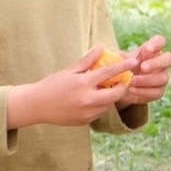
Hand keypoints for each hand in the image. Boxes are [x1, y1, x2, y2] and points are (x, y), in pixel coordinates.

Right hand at [11, 51, 131, 128]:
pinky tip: (96, 98)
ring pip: (109, 105)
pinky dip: (102, 105)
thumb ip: (87, 61)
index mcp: (82, 83)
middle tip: (124, 80)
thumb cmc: (52, 85)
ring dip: (112, 96)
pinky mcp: (84, 122)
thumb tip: (101, 48)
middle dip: (122, 86)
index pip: (108, 73)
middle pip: (115, 94)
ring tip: (108, 88)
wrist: (36, 106)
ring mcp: (86, 113)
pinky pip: (100, 112)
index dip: (123, 67)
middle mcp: (86, 100)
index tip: (134, 61)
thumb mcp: (69, 70)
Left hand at [117, 35, 170, 106]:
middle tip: (143, 67)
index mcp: (152, 50)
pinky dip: (143, 92)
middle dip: (156, 63)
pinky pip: (156, 92)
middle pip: (169, 59)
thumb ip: (116, 57)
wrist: (119, 85)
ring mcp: (162, 77)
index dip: (157, 44)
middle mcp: (160, 63)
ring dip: (146, 80)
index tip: (147, 49)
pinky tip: (131, 91)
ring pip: (163, 78)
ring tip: (131, 81)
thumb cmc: (119, 67)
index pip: (161, 41)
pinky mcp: (158, 91)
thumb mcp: (116, 60)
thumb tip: (106, 53)